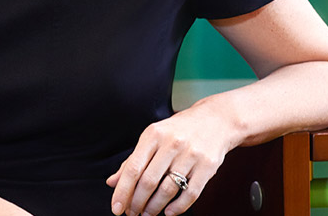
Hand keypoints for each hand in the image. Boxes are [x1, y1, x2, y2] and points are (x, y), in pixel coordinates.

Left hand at [106, 104, 233, 215]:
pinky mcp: (207, 166)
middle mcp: (171, 143)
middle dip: (137, 202)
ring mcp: (191, 155)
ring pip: (168, 190)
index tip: (117, 208)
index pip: (133, 168)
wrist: (215, 120)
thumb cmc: (178, 130)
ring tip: (148, 213)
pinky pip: (190, 194)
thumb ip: (133, 160)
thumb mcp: (153, 137)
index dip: (123, 191)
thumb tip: (112, 183)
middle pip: (148, 181)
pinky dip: (177, 208)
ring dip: (154, 207)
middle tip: (132, 213)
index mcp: (153, 134)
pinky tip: (168, 212)